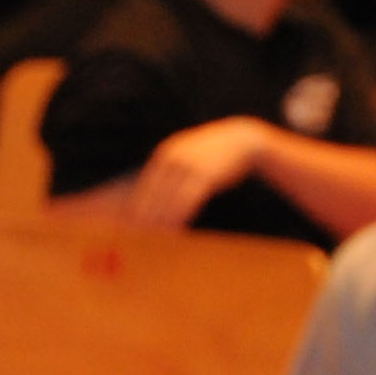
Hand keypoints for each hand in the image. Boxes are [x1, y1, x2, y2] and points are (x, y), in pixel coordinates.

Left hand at [127, 117, 270, 227]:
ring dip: (163, 217)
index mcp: (166, 153)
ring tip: (157, 233)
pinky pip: (189, 199)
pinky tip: (177, 226)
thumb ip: (174, 167)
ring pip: (171, 197)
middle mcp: (174, 158)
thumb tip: (161, 188)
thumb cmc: (215, 153)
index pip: (147, 182)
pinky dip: (181, 214)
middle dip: (148, 212)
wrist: (242, 141)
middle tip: (141, 231)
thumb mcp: (189, 154)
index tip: (133, 219)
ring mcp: (190, 166)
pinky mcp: (206, 176)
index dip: (139, 202)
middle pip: (156, 191)